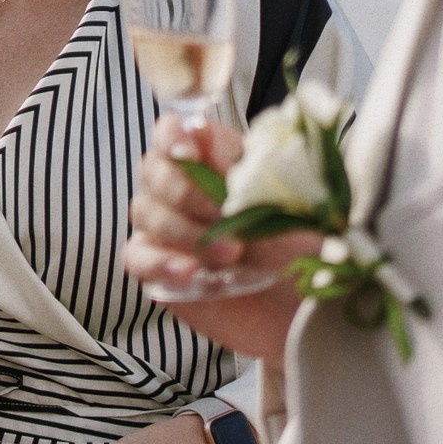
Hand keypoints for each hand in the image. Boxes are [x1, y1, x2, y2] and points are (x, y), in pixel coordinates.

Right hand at [123, 118, 318, 358]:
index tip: (190, 152)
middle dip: (185, 191)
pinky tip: (192, 271)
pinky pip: (136, 257)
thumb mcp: (284, 204)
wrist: (306, 311)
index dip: (172, 137)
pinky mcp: (159, 270)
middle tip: (223, 214)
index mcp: (212, 163)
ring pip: (145, 211)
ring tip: (231, 254)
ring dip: (184, 229)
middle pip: (152, 169)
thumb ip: (242, 167)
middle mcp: (183, 191)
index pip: (171, 132)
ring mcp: (167, 231)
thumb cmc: (301, 252)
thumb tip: (204, 134)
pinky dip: (161, 261)